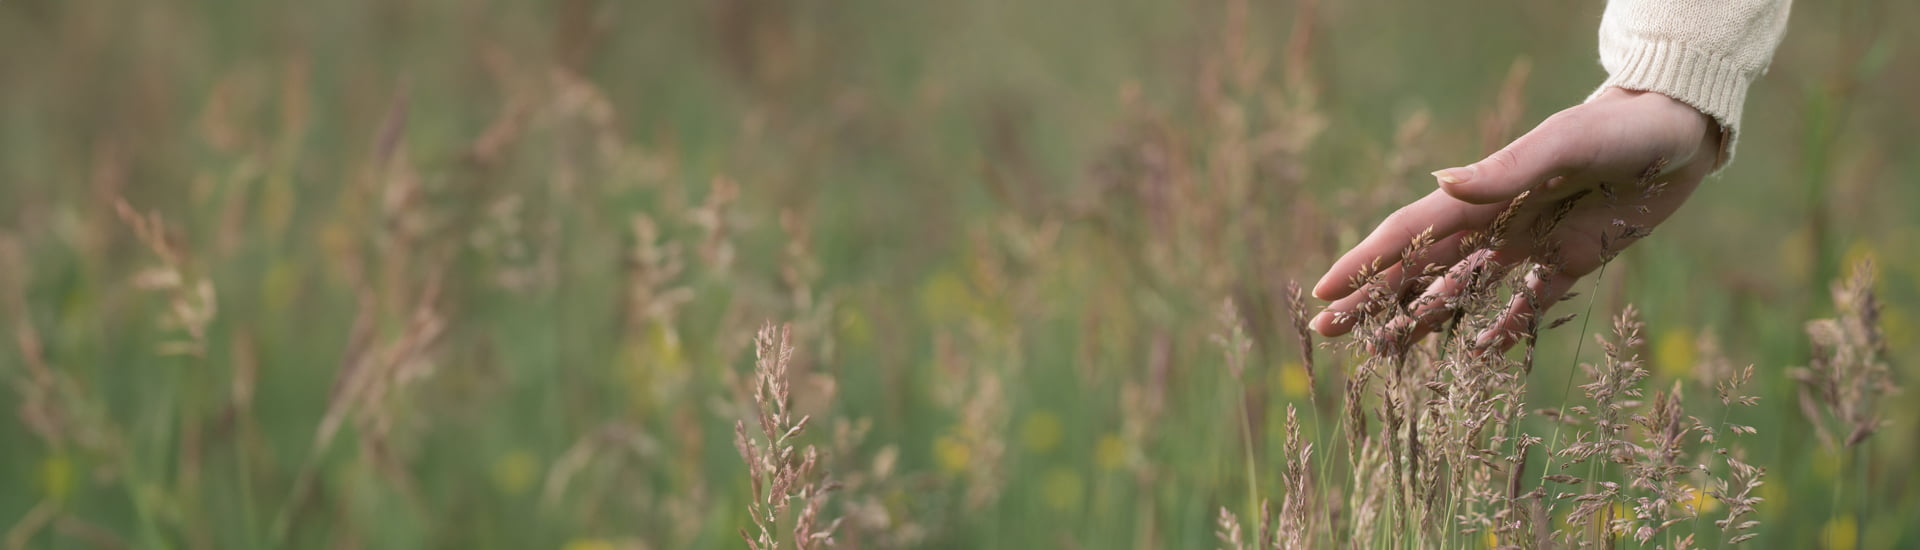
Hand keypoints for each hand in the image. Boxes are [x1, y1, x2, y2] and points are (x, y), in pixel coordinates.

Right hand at [1309, 87, 1722, 349]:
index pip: (1407, 236)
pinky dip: (1501, 330)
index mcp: (1484, 196)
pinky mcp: (1573, 260)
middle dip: (1372, 300)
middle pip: (1419, 270)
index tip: (1323, 292)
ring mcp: (1531, 244)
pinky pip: (1527, 305)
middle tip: (1328, 332)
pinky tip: (1477, 354)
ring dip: (1420, 319)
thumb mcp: (1564, 144)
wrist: (1681, 127)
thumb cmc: (1622, 129)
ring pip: (1460, 291)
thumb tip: (1438, 183)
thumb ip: (1504, 169)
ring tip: (1383, 350)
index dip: (1363, 265)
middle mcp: (1497, 223)